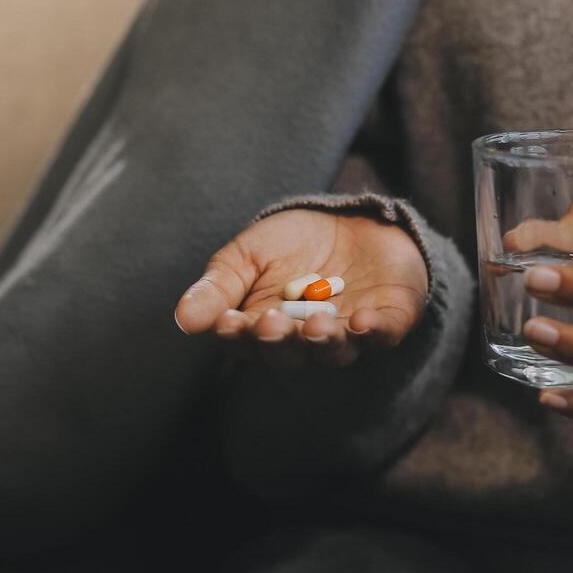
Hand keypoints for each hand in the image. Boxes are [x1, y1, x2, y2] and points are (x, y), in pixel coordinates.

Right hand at [174, 208, 428, 367]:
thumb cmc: (293, 242)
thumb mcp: (248, 254)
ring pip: (334, 352)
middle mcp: (304, 341)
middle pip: (289, 353)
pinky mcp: (389, 321)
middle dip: (279, 340)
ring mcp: (348, 334)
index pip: (245, 342)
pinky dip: (374, 332)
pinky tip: (363, 321)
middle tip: (270, 322)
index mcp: (264, 329)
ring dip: (324, 342)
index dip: (238, 334)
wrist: (354, 219)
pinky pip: (383, 336)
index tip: (229, 322)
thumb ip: (219, 285)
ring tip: (317, 327)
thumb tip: (183, 318)